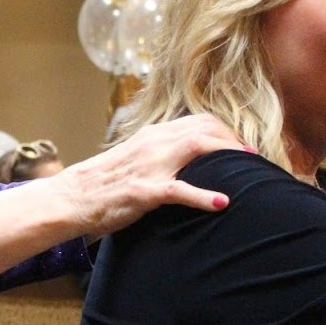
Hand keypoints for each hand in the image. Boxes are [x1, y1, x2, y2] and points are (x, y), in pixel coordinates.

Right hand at [56, 113, 244, 240]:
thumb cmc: (101, 184)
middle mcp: (153, 144)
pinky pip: (179, 190)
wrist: (71, 198)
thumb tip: (184, 160)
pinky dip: (204, 196)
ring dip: (228, 156)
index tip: (243, 147)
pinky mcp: (143, 191)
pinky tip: (222, 203)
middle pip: (204, 129)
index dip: (226, 131)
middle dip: (234, 141)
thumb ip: (157, 155)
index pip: (198, 121)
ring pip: (197, 148)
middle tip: (254, 159)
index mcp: (151, 136)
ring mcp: (149, 166)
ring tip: (250, 169)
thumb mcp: (132, 160)